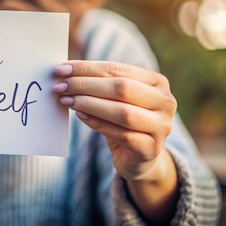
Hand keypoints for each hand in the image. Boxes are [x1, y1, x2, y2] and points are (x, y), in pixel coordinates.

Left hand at [53, 60, 176, 182]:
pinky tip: (80, 116)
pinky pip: (121, 135)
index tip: (61, 69)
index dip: (87, 68)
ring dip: (89, 104)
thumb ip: (98, 84)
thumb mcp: (115, 98)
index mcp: (157, 82)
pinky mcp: (151, 149)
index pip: (118, 69)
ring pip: (123, 112)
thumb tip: (64, 72)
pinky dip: (97, 123)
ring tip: (67, 100)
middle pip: (122, 88)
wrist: (140, 157)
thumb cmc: (123, 120)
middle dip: (86, 85)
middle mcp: (165, 102)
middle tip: (60, 86)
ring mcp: (161, 127)